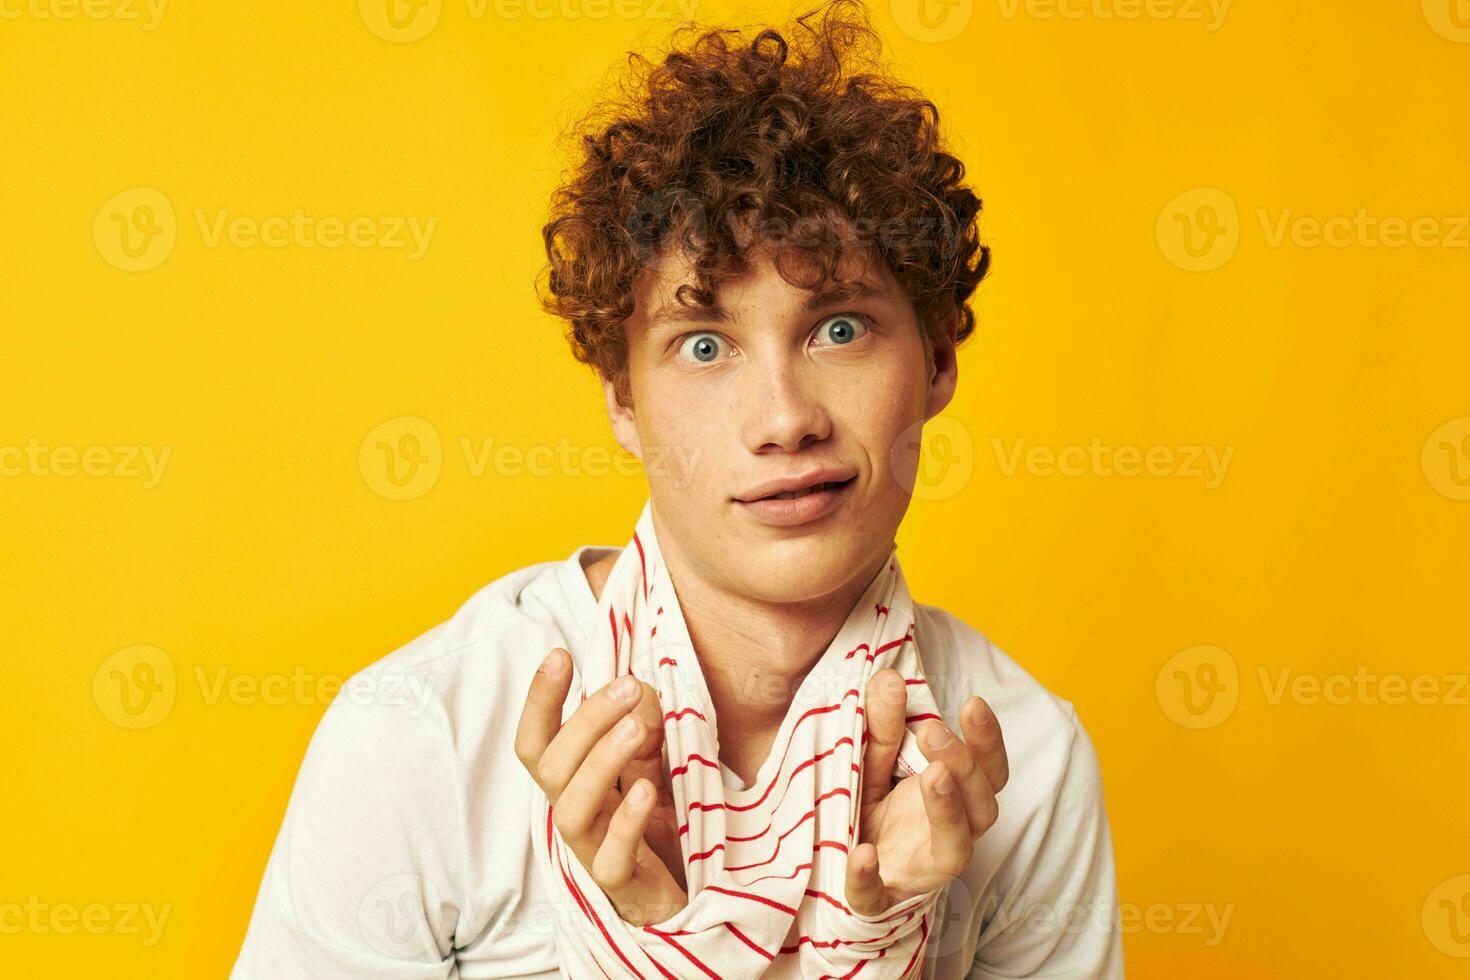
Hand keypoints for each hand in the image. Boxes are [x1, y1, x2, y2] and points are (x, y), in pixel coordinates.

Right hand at [514, 647, 687, 925]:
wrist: (677, 897)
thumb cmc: (654, 827)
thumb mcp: (649, 766)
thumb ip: (640, 728)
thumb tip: (636, 688)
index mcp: (572, 783)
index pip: (536, 741)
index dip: (540, 700)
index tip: (560, 655)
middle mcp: (574, 814)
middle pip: (553, 767)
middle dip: (585, 720)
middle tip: (627, 685)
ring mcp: (593, 852)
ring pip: (572, 809)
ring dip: (602, 761)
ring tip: (636, 726)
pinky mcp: (622, 885)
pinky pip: (610, 859)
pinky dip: (625, 822)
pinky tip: (647, 791)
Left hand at [845, 669, 1008, 914]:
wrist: (842, 872)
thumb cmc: (874, 811)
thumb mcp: (873, 763)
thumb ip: (882, 727)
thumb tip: (888, 678)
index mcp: (954, 798)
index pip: (987, 771)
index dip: (988, 740)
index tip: (974, 704)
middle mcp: (950, 835)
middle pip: (981, 805)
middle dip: (964, 766)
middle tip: (934, 731)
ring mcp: (920, 872)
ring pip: (955, 850)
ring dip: (947, 812)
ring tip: (932, 776)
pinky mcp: (882, 900)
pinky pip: (878, 896)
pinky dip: (868, 878)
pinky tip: (861, 855)